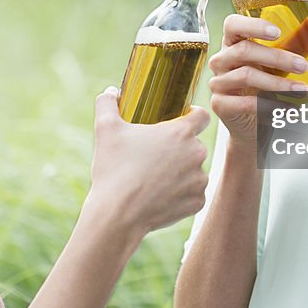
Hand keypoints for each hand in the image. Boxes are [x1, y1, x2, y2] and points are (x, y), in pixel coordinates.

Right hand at [87, 88, 209, 235]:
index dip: (192, 115)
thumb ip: (107, 104)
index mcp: (181, 132)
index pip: (202, 115)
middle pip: (194, 144)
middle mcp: (196, 154)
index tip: (181, 119)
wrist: (117, 214)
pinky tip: (160, 195)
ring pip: (194, 170)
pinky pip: (192, 193)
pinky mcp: (197, 202)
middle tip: (155, 154)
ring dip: (181, 171)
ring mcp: (199, 180)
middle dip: (179, 147)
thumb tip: (110, 92)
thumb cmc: (113, 168)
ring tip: (155, 178)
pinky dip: (180, 194)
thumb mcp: (105, 129)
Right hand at [207, 14, 307, 142]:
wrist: (256, 124)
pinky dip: (270, 105)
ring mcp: (218, 82)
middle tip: (303, 65)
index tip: (277, 31)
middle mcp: (222, 60)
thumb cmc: (267, 85)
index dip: (252, 25)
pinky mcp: (220, 104)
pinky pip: (245, 102)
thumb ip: (297, 35)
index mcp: (233, 42)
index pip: (232, 24)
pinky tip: (288, 107)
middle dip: (277, 58)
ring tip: (302, 89)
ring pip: (246, 76)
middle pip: (243, 51)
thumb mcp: (282, 60)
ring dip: (278, 83)